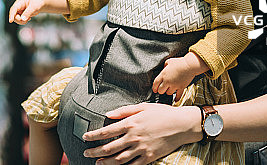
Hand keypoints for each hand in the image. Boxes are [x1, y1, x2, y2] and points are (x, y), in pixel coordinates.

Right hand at [9, 0, 45, 23]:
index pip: (14, 9)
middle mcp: (18, 7)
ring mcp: (19, 11)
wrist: (40, 3)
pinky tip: (29, 18)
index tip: (10, 21)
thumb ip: (28, 12)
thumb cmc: (37, 2)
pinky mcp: (20, 14)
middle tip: (26, 20)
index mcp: (20, 2)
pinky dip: (23, 21)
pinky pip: (19, 20)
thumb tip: (22, 19)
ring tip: (29, 18)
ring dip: (21, 21)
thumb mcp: (34, 7)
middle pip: (13, 15)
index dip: (11, 15)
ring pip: (16, 19)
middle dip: (19, 20)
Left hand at [81, 103, 201, 164]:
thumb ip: (124, 111)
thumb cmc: (162, 113)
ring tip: (97, 163)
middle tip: (86, 153)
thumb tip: (107, 114)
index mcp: (130, 123)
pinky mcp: (149, 157)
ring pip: (119, 159)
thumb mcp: (142, 107)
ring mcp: (141, 148)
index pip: (106, 131)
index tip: (85, 137)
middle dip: (95, 151)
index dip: (93, 135)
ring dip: (106, 162)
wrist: (182, 125)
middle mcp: (134, 137)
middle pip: (109, 147)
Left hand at [152, 56, 197, 98]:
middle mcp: (168, 81)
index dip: (154, 88)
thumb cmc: (179, 62)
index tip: (154, 90)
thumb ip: (164, 66)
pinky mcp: (181, 87)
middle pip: (161, 91)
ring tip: (169, 89)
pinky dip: (177, 98)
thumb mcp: (168, 61)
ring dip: (168, 92)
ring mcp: (175, 85)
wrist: (190, 65)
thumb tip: (164, 69)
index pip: (155, 84)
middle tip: (161, 89)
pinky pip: (178, 96)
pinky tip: (175, 100)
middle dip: (160, 90)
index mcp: (163, 74)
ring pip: (169, 93)